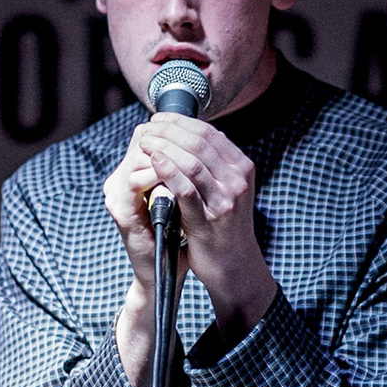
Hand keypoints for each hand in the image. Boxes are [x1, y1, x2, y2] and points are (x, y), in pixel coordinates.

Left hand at [102, 114, 277, 382]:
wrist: (233, 266)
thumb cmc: (223, 226)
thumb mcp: (228, 190)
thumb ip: (214, 165)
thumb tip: (186, 135)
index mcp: (242, 167)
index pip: (209, 133)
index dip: (180, 122)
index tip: (159, 120)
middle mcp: (238, 180)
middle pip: (199, 142)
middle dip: (169, 131)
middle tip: (147, 129)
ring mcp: (226, 199)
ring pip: (192, 161)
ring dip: (164, 147)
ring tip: (144, 142)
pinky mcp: (209, 218)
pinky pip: (185, 187)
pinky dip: (167, 171)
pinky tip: (152, 163)